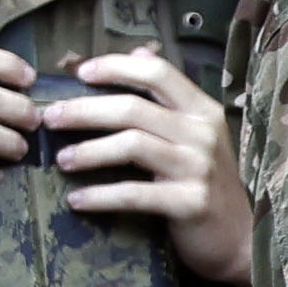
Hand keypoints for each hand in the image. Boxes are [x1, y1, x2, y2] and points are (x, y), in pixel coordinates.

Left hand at [46, 49, 253, 286]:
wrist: (237, 236)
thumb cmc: (206, 180)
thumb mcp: (195, 132)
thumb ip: (167, 96)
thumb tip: (138, 50)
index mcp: (202, 111)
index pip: (158, 72)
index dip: (116, 67)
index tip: (79, 73)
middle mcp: (203, 133)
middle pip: (134, 108)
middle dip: (84, 110)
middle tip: (50, 118)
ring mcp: (199, 168)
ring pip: (132, 145)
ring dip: (89, 151)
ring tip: (61, 159)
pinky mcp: (190, 202)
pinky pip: (135, 193)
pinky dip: (100, 195)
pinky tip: (77, 199)